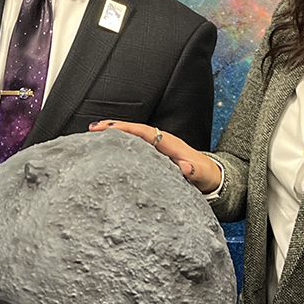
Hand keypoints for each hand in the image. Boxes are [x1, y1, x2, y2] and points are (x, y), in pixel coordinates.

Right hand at [90, 120, 221, 194]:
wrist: (210, 176)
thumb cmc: (205, 175)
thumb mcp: (203, 175)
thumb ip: (194, 171)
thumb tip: (186, 168)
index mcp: (169, 144)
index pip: (144, 132)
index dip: (127, 129)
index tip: (109, 128)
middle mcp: (161, 142)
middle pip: (134, 131)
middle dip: (114, 128)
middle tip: (92, 129)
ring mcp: (156, 148)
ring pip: (132, 137)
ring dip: (114, 134)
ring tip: (93, 135)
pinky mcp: (154, 155)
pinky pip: (134, 146)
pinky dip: (120, 144)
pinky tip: (107, 148)